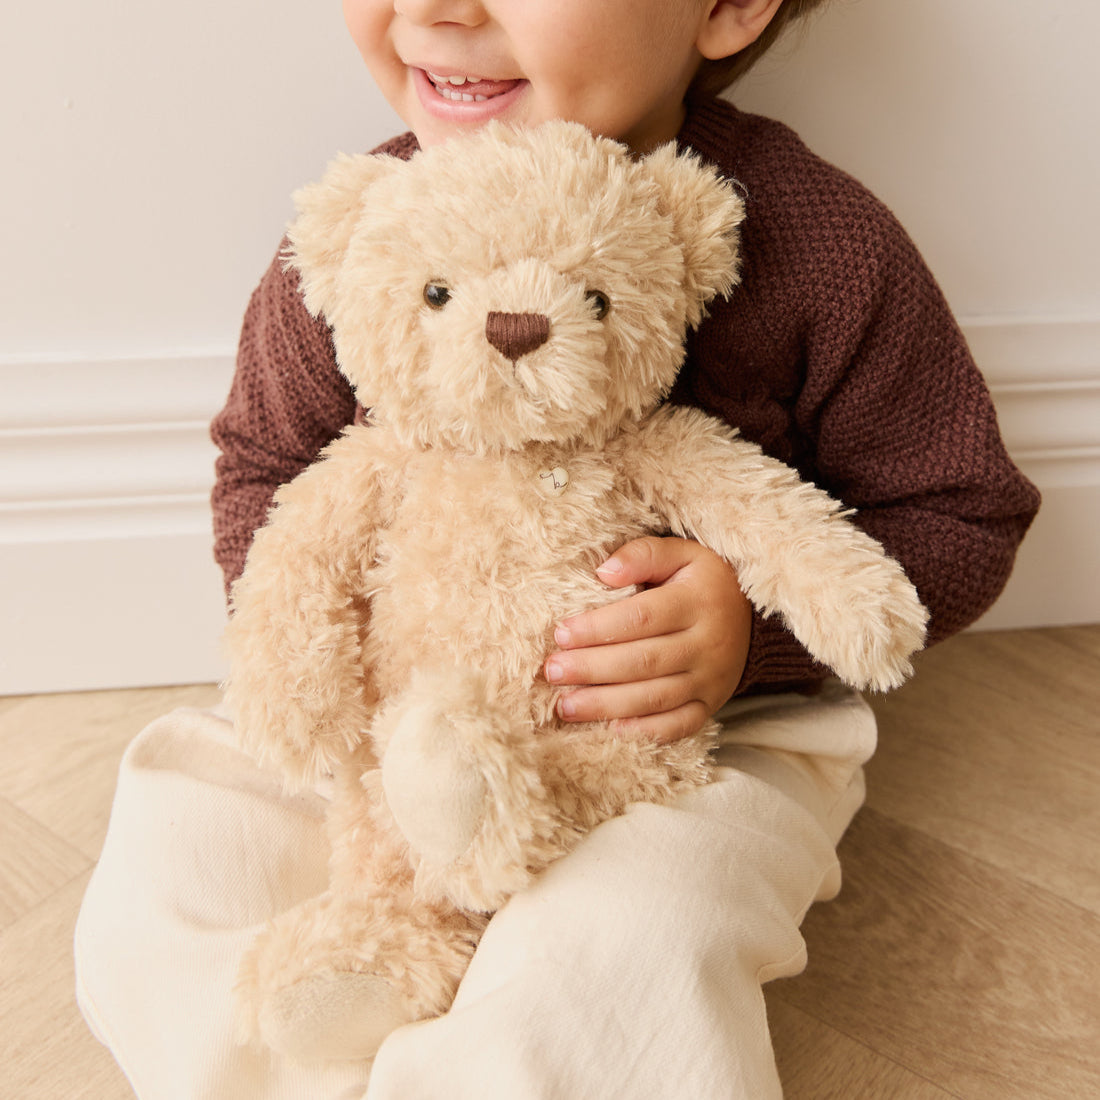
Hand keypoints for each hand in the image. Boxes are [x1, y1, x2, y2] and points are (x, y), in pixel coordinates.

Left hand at [543, 536, 751, 743]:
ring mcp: (711, 679)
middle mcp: (708, 644)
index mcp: (698, 601)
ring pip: (656, 698)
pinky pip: (679, 725)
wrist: (750, 615)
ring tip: (565, 705)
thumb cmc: (700, 580)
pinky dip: (645, 732)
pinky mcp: (711, 705)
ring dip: (607, 705)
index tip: (561, 633)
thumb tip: (604, 571)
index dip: (599, 627)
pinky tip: (610, 730)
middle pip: (644, 661)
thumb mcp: (681, 553)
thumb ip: (643, 555)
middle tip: (553, 671)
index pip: (642, 618)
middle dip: (593, 669)